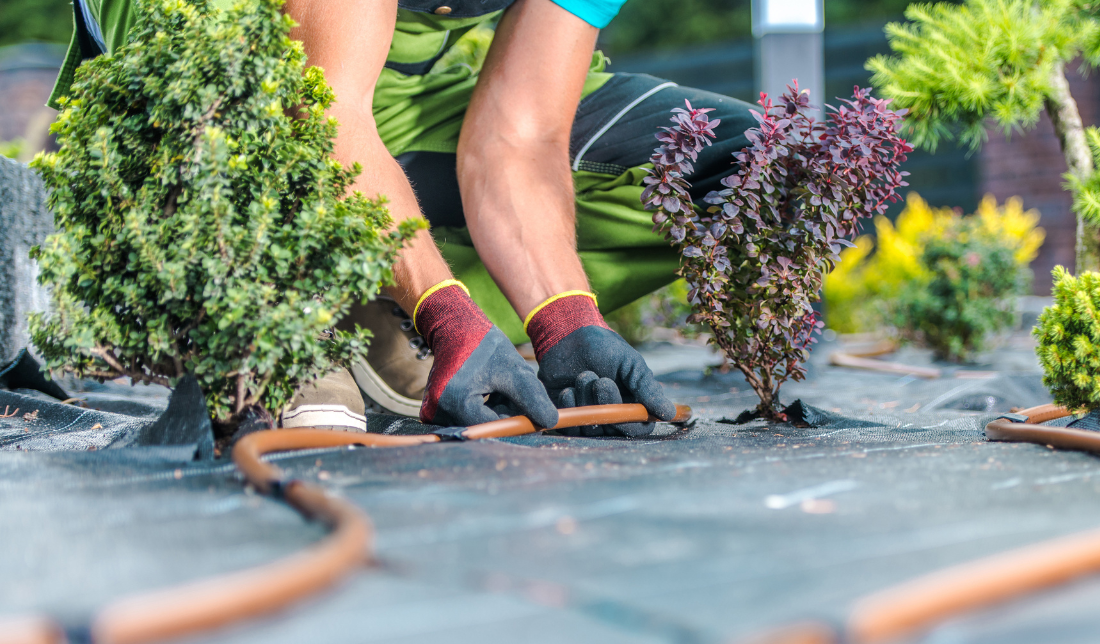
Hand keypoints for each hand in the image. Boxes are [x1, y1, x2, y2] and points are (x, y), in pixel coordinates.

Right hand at [416, 281, 558, 427]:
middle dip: (505, 415)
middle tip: (516, 393)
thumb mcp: (512, 369)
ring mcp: (433, 412)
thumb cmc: (483, 345)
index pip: (493, 426)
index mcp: (456, 402)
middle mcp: (439, 411)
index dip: (516, 422)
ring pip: (477, 422)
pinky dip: (483, 408)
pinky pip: (466, 417)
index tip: (534, 415)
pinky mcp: (434, 409)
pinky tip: (489, 391)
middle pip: (484, 426)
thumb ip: (531, 397)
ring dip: (495, 411)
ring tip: (501, 388)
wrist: (454, 328)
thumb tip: (550, 422)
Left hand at [527, 293, 675, 436]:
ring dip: (586, 401)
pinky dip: (569, 407)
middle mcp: (612, 414)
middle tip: (600, 381)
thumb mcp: (631, 364)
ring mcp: (589, 417)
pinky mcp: (568, 417)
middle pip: (613, 430)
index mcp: (632, 404)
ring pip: (591, 428)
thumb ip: (648, 388)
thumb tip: (669, 413)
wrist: (568, 337)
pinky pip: (570, 427)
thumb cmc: (604, 348)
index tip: (622, 400)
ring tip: (583, 376)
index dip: (630, 421)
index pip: (639, 428)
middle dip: (606, 404)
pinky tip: (568, 389)